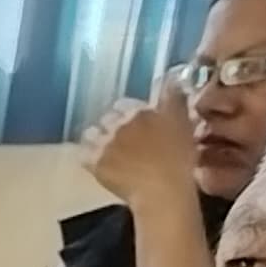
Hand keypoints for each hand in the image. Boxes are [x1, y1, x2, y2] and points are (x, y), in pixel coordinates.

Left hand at [86, 78, 199, 209]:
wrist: (163, 189)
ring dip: (96, 139)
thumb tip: (171, 77)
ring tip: (106, 151)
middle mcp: (118, 123)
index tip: (135, 125)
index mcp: (140, 111)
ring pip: (91, 133)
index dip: (128, 114)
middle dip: (112, 126)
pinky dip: (86, 156)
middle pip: (107, 118)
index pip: (124, 104)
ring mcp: (104, 143)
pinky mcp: (93, 163)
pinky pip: (82, 154)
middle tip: (122, 140)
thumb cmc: (179, 158)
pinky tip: (94, 162)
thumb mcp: (183, 122)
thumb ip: (174, 99)